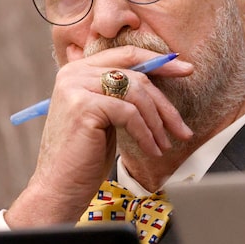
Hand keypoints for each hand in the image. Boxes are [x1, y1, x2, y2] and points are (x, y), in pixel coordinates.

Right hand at [4, 46, 193, 227]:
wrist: (58, 187)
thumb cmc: (83, 156)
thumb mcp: (105, 117)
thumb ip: (121, 94)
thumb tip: (161, 81)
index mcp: (79, 70)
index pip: (127, 55)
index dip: (160, 62)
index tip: (185, 70)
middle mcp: (74, 73)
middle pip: (136, 76)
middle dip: (165, 104)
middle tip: (183, 128)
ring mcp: (76, 87)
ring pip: (136, 93)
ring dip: (157, 123)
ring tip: (164, 145)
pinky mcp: (83, 106)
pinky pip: (129, 114)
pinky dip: (146, 134)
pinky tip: (151, 150)